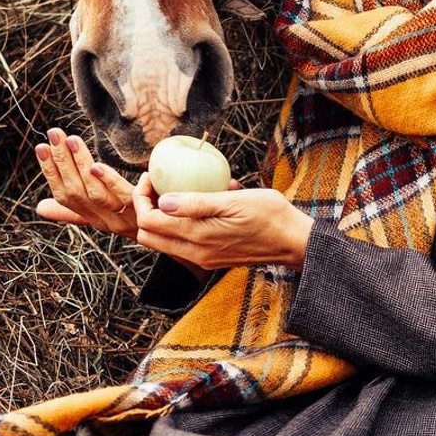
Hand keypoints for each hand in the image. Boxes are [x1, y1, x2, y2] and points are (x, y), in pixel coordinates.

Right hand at [33, 128, 138, 238]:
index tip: (40, 148)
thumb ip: (75, 211)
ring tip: (71, 140)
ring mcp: (124, 218)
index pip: (65, 196)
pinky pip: (122, 196)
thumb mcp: (105, 214)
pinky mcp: (143, 210)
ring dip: (80, 165)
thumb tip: (40, 207)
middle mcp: (105, 221)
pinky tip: (96, 164)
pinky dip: (108, 180)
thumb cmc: (141, 217)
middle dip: (61, 162)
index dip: (50, 173)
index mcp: (94, 218)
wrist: (178, 234)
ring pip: (93, 193)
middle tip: (53, 134)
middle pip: (75, 192)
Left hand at [131, 175, 314, 272]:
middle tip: (158, 185)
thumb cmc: (270, 215)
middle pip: (149, 236)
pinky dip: (177, 225)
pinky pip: (181, 244)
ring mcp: (202, 258)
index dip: (142, 197)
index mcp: (197, 236)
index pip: (148, 221)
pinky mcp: (211, 259)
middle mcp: (195, 253)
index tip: (152, 176)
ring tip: (174, 192)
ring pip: (163, 242)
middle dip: (145, 209)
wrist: (294, 242)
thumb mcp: (234, 201)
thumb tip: (163, 201)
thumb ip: (196, 203)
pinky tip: (197, 206)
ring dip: (160, 218)